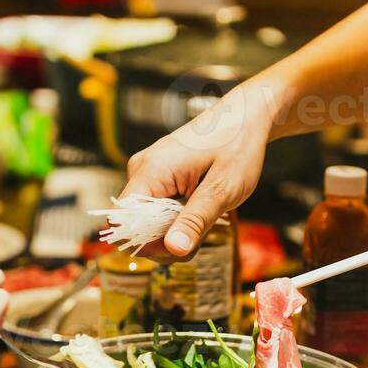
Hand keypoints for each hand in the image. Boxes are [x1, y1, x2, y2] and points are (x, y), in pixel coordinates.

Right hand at [120, 84, 276, 258]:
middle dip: (166, 242)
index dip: (146, 243)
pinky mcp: (158, 178)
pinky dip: (178, 220)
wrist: (245, 117)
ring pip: (148, 223)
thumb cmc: (237, 145)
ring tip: (205, 218)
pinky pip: (158, 211)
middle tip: (201, 234)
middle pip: (135, 227)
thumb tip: (174, 250)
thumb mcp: (222, 189)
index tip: (179, 245)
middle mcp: (141, 171)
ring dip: (176, 232)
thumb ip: (195, 220)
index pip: (122, 221)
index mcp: (150, 171)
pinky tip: (199, 211)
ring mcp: (148, 174)